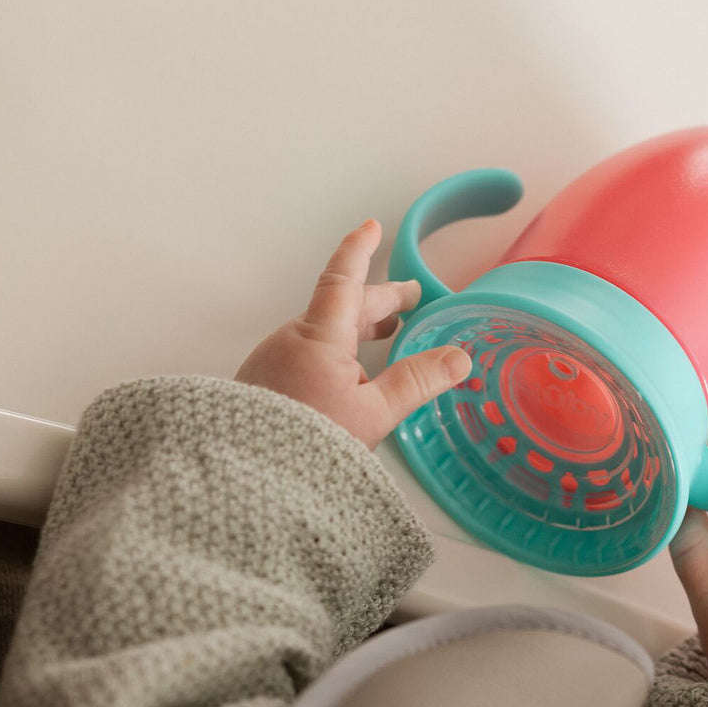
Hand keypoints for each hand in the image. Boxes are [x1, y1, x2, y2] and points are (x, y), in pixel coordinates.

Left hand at [235, 220, 470, 447]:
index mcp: (319, 336)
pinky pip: (305, 353)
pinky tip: (348, 373)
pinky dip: (334, 351)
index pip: (344, 277)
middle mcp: (291, 339)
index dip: (360, 250)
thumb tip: (458, 358)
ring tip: (385, 335)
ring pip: (322, 332)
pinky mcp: (265, 384)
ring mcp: (274, 361)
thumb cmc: (309, 446)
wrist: (249, 479)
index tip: (372, 227)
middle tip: (408, 299)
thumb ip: (416, 381)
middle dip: (378, 300)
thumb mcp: (374, 413)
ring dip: (356, 328)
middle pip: (340, 307)